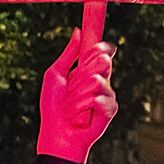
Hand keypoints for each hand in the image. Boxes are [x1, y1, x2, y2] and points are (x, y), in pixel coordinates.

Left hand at [36, 28, 117, 163]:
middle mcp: (101, 80)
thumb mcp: (56, 75)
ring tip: (70, 107)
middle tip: (70, 86)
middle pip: (103, 60)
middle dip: (82, 72)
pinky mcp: (110, 109)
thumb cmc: (53, 106)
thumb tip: (78, 30)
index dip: (99, 47)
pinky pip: (98, 98)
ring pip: (97, 80)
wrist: (56, 133)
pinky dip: (81, 106)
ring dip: (76, 94)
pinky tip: (77, 116)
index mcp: (89, 70)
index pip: (104, 50)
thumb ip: (69, 54)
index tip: (87, 52)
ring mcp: (107, 94)